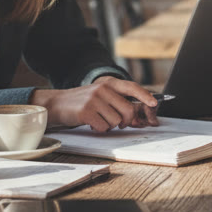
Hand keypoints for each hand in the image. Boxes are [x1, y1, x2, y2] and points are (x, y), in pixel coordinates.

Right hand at [32, 76, 160, 130]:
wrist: (57, 104)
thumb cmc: (83, 101)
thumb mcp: (100, 94)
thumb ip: (117, 100)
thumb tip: (136, 115)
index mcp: (108, 83)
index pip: (132, 87)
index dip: (145, 96)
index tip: (154, 103)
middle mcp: (102, 88)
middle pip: (128, 110)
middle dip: (126, 121)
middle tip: (119, 123)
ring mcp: (94, 99)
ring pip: (117, 121)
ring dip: (110, 125)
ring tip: (99, 119)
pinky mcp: (86, 111)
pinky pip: (104, 127)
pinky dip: (100, 129)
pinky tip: (91, 122)